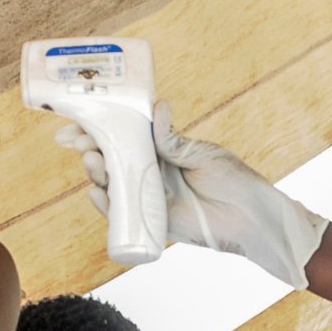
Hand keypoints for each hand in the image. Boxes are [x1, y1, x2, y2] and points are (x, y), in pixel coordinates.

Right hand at [58, 104, 327, 287]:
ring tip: (92, 161)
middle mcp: (153, 171)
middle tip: (79, 142)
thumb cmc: (235, 182)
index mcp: (163, 149)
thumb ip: (174, 140)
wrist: (253, 220)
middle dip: (90, 148)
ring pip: (115, 184)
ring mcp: (151, 196)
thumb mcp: (203, 156)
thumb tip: (156, 108)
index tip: (77, 121)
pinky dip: (108, 205)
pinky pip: (125, 214)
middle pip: (113, 158)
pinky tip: (96, 192)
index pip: (125, 134)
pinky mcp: (154, 222)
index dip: (100, 127)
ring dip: (97, 173)